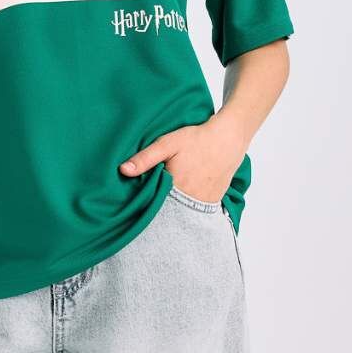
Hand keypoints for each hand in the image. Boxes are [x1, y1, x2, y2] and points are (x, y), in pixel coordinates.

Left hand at [119, 115, 244, 205]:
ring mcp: (203, 203)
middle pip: (167, 211)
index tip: (136, 202)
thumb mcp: (168, 143)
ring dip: (172, 209)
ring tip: (165, 200)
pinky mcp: (213, 202)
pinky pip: (195, 211)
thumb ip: (145, 158)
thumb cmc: (197, 139)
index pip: (153, 205)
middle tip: (148, 200)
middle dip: (157, 207)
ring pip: (182, 213)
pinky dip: (187, 208)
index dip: (144, 204)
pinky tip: (180, 199)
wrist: (228, 139)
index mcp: (175, 187)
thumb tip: (123, 170)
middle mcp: (190, 200)